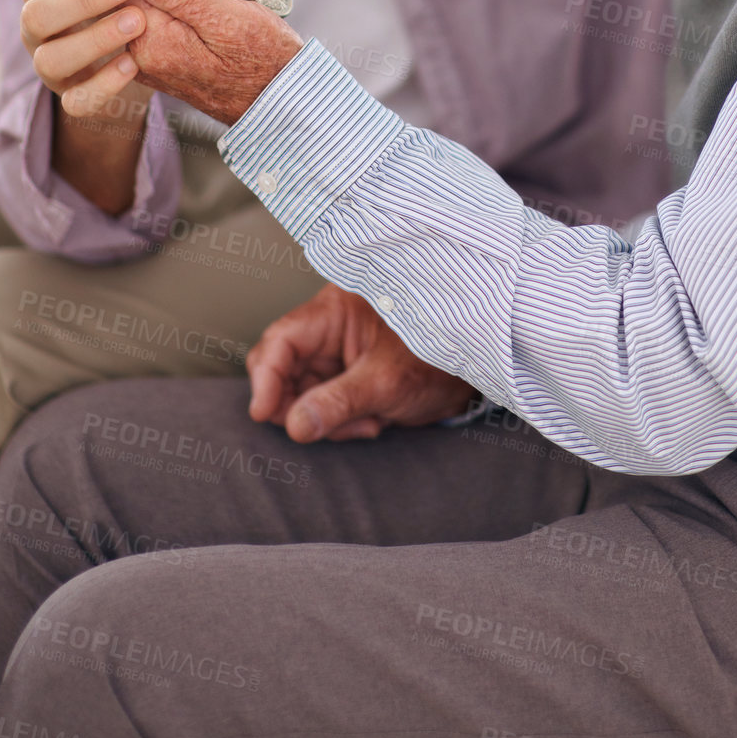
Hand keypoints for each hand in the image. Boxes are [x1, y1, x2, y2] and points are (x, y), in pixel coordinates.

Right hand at [20, 0, 151, 118]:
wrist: (128, 59)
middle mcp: (37, 23)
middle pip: (42, 11)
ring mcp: (48, 63)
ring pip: (52, 57)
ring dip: (95, 38)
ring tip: (138, 22)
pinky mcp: (69, 98)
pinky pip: (76, 100)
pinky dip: (102, 85)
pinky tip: (133, 65)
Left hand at [126, 0, 302, 124]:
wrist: (280, 98)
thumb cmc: (263, 60)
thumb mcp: (229, 20)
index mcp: (152, 43)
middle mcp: (142, 55)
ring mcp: (151, 59)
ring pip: (151, 3)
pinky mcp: (164, 58)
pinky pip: (162, 18)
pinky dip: (181, 6)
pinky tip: (208, 9)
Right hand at [247, 285, 474, 441]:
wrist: (473, 377)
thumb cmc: (439, 360)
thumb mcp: (388, 381)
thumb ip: (340, 402)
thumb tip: (294, 426)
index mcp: (336, 310)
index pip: (283, 338)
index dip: (267, 375)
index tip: (264, 412)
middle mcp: (329, 329)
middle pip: (282, 368)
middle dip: (297, 404)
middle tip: (322, 427)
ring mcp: (335, 356)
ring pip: (297, 394)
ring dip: (322, 419)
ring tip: (366, 423)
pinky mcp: (343, 380)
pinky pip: (318, 408)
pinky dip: (337, 424)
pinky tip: (369, 424)